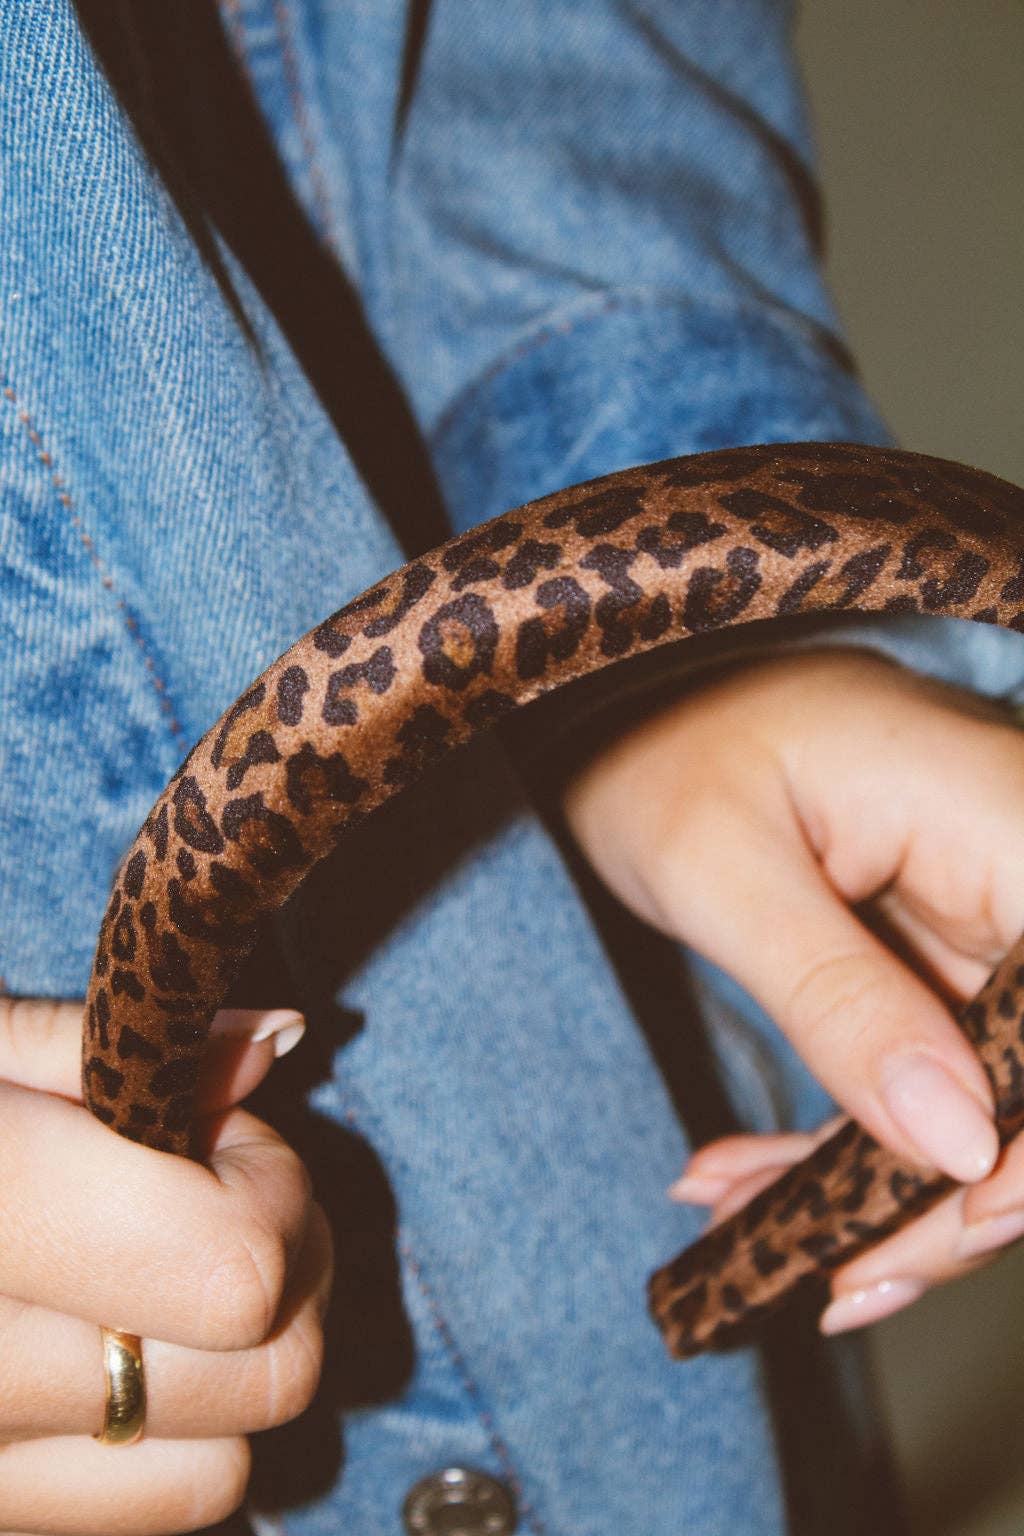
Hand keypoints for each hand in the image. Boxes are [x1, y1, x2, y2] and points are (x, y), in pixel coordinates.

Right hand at [0, 997, 330, 1534]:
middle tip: (194, 1197)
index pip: (238, 1269)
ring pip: (232, 1462)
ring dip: (236, 1361)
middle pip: (269, 1373)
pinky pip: (170, 1507)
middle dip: (276, 1265)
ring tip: (150, 1276)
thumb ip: (113, 1042)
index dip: (267, 1187)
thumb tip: (282, 1037)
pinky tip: (116, 1350)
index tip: (213, 1137)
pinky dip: (181, 1436)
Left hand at [563, 648, 1023, 1332]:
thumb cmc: (665, 743)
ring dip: (883, 1185)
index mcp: (1010, 825)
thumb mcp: (725, 870)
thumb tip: (960, 1143)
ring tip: (749, 1222)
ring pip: (993, 1096)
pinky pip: (937, 1074)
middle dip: (947, 1197)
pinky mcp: (950, 954)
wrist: (631, 701)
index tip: (936, 1222)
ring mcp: (995, 918)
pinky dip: (853, 1140)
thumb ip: (840, 999)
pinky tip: (750, 1179)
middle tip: (826, 1270)